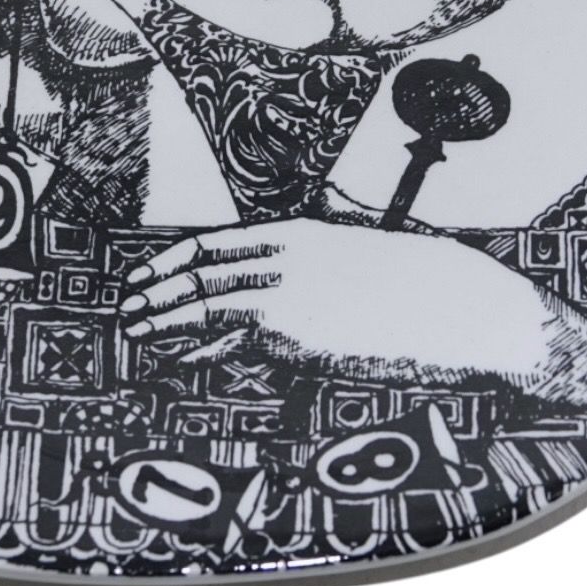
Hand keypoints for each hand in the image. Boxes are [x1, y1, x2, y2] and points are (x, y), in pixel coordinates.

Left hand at [120, 219, 553, 379]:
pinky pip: (236, 345)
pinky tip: (177, 361)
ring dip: (164, 320)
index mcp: (299, 231)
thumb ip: (327, 242)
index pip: (216, 242)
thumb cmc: (422, 280)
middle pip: (202, 272)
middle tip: (126, 305)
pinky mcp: (299, 337)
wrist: (461, 305)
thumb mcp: (364, 244)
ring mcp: (290, 296)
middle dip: (157, 290)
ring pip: (207, 305)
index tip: (145, 273)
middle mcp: (285, 258)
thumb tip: (313, 224)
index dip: (173, 259)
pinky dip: (199, 352)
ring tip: (135, 332)